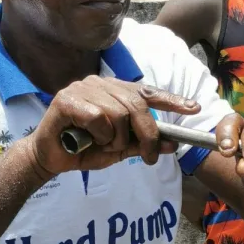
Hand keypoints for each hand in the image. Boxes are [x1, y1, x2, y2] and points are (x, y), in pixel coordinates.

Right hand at [26, 76, 201, 175]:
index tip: (194, 108)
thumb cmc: (84, 150)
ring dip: (116, 138)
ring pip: (118, 113)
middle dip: (148, 134)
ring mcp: (83, 88)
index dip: (172, 100)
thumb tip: (171, 144)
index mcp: (115, 92)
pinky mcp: (67, 98)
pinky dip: (98, 134)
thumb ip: (143, 144)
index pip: (148, 92)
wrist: (49, 159)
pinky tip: (86, 138)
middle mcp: (101, 84)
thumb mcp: (119, 149)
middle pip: (137, 106)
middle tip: (148, 157)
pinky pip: (98, 117)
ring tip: (103, 145)